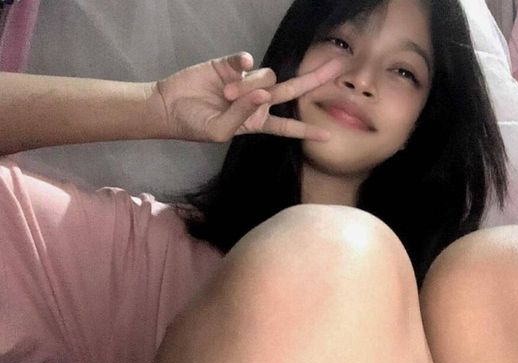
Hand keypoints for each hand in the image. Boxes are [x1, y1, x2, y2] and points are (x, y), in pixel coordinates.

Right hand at [149, 52, 342, 142]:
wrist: (169, 106)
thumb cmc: (194, 125)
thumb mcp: (220, 131)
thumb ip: (243, 115)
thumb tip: (263, 93)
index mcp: (257, 122)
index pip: (287, 126)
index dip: (306, 130)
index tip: (327, 135)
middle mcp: (257, 100)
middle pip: (292, 90)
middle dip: (315, 78)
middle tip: (339, 65)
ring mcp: (246, 81)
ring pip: (267, 77)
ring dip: (247, 88)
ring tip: (224, 95)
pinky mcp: (232, 65)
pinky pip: (247, 60)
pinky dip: (243, 63)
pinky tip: (238, 67)